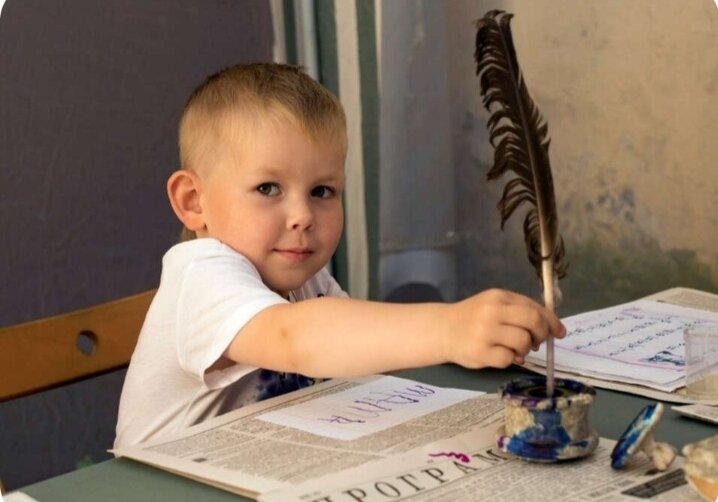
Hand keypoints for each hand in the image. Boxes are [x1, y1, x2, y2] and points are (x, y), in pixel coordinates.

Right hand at [445, 289, 565, 368]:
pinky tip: (502, 355)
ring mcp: (485, 332)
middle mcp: (492, 312)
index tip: (559, 332)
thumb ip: (519, 310)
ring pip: (523, 341)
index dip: (551, 321)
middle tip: (537, 342)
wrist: (443, 330)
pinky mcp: (480, 352)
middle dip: (541, 334)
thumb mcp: (494, 304)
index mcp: (498, 297)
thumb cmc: (473, 317)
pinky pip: (509, 358)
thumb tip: (552, 328)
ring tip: (515, 349)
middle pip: (533, 322)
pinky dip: (511, 359)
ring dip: (525, 348)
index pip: (533, 307)